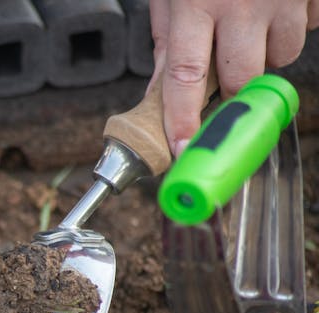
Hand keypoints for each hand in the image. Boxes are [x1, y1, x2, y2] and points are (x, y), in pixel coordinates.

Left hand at [149, 0, 318, 155]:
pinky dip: (290, 28)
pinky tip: (275, 8)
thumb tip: (157, 95)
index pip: (185, 76)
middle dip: (233, 87)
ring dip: (267, 54)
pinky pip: (307, 30)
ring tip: (252, 26)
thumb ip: (167, 40)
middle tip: (225, 67)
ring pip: (281, 58)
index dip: (184, 118)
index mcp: (196, 3)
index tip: (183, 148)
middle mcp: (240, 4)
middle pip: (240, 80)